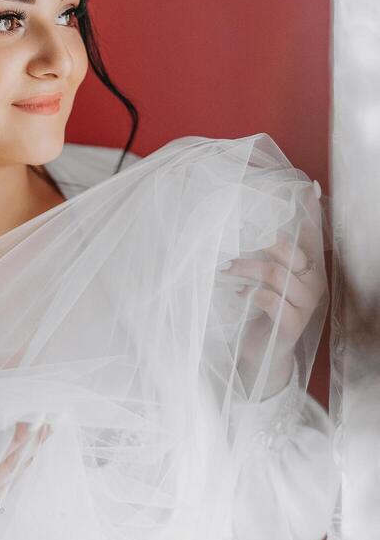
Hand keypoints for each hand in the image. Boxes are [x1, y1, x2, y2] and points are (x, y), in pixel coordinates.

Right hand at [0, 420, 51, 539]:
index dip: (15, 441)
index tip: (32, 421)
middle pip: (10, 472)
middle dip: (30, 445)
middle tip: (48, 421)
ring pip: (10, 484)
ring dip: (27, 457)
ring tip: (44, 433)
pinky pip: (4, 495)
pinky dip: (16, 475)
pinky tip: (26, 461)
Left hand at [220, 222, 326, 393]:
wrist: (263, 354)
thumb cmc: (264, 309)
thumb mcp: (268, 278)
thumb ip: (268, 254)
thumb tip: (251, 224)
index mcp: (311, 268)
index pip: (314, 235)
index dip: (313, 211)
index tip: (310, 185)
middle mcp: (314, 284)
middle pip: (289, 251)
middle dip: (260, 242)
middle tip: (233, 241)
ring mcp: (305, 305)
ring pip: (275, 274)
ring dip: (245, 267)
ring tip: (226, 268)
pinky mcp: (291, 325)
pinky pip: (269, 299)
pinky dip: (249, 293)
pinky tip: (239, 295)